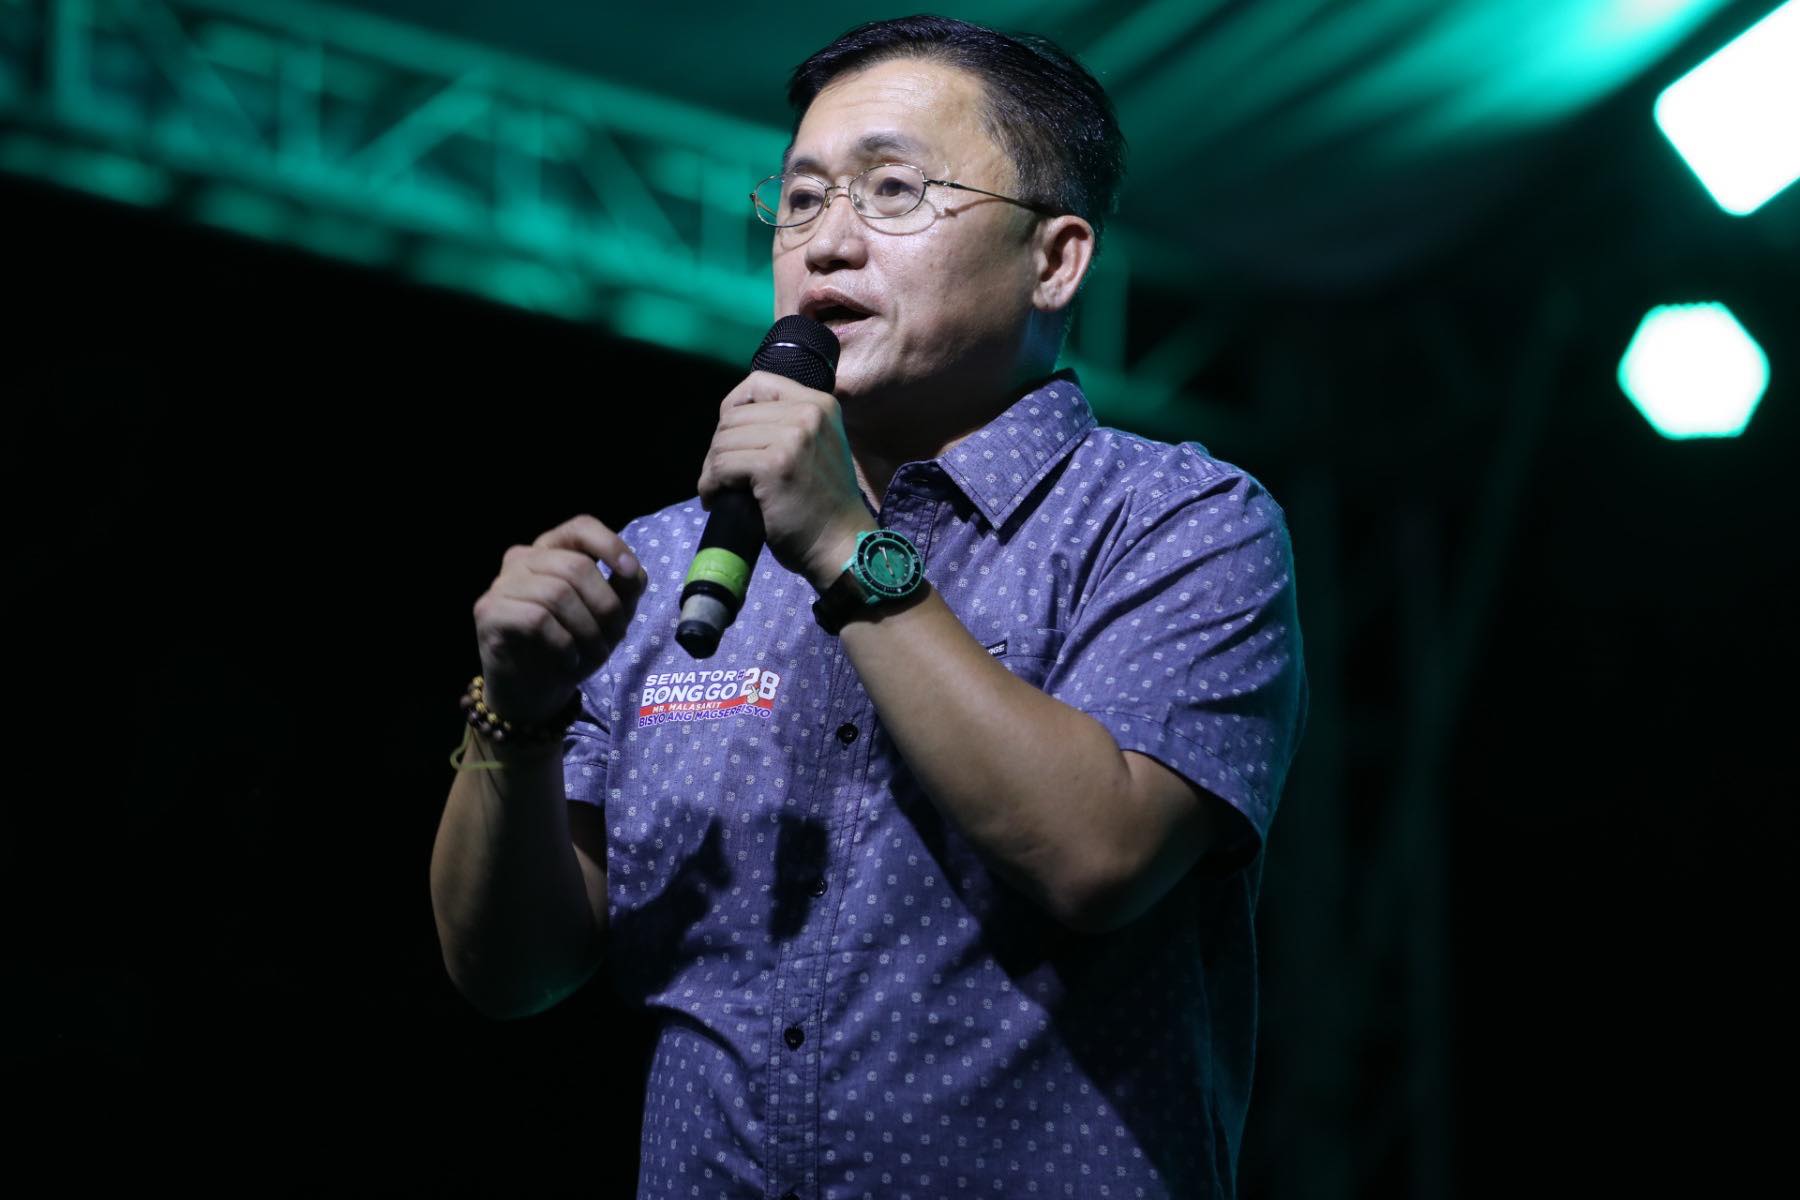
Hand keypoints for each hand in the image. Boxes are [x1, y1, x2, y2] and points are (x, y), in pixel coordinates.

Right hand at [471, 515, 646, 727]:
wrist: (534, 690)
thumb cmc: (572, 645)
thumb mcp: (608, 616)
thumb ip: (623, 590)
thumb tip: (633, 572)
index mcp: (552, 550)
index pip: (580, 527)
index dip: (609, 544)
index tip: (630, 573)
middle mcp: (523, 558)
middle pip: (576, 566)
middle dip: (606, 606)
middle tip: (615, 637)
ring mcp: (502, 583)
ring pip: (557, 593)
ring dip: (587, 630)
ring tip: (595, 654)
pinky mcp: (489, 612)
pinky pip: (536, 618)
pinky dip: (562, 642)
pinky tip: (568, 658)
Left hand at [696, 370, 875, 589]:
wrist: (841, 544)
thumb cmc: (823, 505)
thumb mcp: (816, 448)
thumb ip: (787, 426)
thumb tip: (733, 420)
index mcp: (820, 404)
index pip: (758, 383)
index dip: (733, 408)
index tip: (730, 438)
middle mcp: (809, 413)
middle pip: (734, 415)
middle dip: (720, 447)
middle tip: (722, 476)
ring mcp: (793, 437)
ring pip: (724, 441)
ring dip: (712, 469)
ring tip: (719, 490)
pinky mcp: (775, 464)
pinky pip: (722, 465)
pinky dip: (711, 484)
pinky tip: (715, 499)